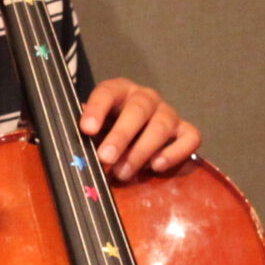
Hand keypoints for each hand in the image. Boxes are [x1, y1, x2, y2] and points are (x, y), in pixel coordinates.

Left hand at [79, 77, 201, 182]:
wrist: (135, 134)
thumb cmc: (109, 130)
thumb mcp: (94, 128)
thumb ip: (87, 134)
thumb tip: (73, 152)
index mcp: (119, 91)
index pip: (107, 92)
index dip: (96, 109)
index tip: (86, 129)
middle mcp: (146, 98)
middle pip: (137, 111)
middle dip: (121, 135)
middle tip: (105, 158)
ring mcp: (168, 113)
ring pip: (161, 126)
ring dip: (141, 151)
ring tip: (123, 173)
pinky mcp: (185, 130)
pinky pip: (190, 138)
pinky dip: (175, 152)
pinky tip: (156, 166)